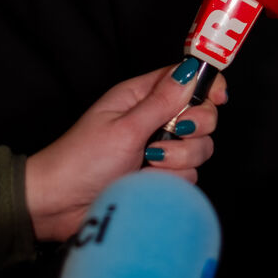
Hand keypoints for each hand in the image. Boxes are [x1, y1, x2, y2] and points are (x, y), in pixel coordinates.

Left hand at [24, 63, 226, 240]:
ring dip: (179, 158)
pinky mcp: (159, 176)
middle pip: (202, 113)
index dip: (208, 84)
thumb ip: (162, 102)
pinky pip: (188, 175)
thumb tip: (192, 71)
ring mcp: (159, 149)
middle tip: (173, 134)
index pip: (187, 78)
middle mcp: (154, 118)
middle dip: (195, 127)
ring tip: (148, 163)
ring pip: (199, 148)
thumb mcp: (124, 127)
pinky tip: (148, 182)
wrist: (58, 206)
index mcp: (141, 95)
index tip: (219, 97)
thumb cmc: (80, 160)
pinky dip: (172, 180)